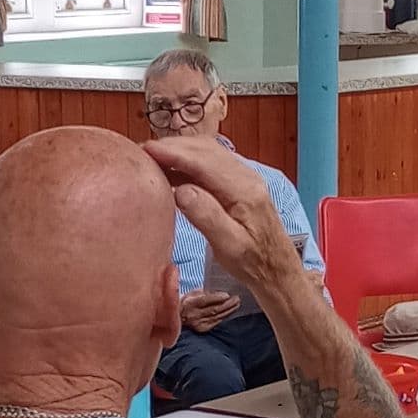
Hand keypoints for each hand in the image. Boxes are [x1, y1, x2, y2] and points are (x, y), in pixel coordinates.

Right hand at [144, 137, 298, 287]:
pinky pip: (209, 162)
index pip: (203, 162)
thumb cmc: (253, 264)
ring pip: (207, 152)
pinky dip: (187, 161)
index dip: (172, 153)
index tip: (146, 150)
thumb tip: (182, 191)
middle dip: (171, 147)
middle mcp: (246, 177)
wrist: (276, 270)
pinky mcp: (238, 182)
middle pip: (204, 149)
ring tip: (150, 159)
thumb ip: (207, 217)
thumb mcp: (229, 247)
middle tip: (140, 152)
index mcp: (244, 190)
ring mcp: (243, 177)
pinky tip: (170, 171)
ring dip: (178, 151)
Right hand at [181, 290, 240, 332]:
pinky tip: (230, 311)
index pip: (205, 301)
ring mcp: (198, 323)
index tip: (227, 295)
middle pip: (214, 309)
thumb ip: (204, 292)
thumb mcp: (192, 293)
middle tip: (237, 299)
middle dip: (227, 304)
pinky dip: (224, 316)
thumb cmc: (186, 302)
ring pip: (217, 316)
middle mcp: (194, 315)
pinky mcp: (202, 329)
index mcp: (189, 304)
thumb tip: (219, 291)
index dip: (217, 298)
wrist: (176, 317)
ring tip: (237, 304)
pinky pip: (216, 322)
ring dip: (229, 310)